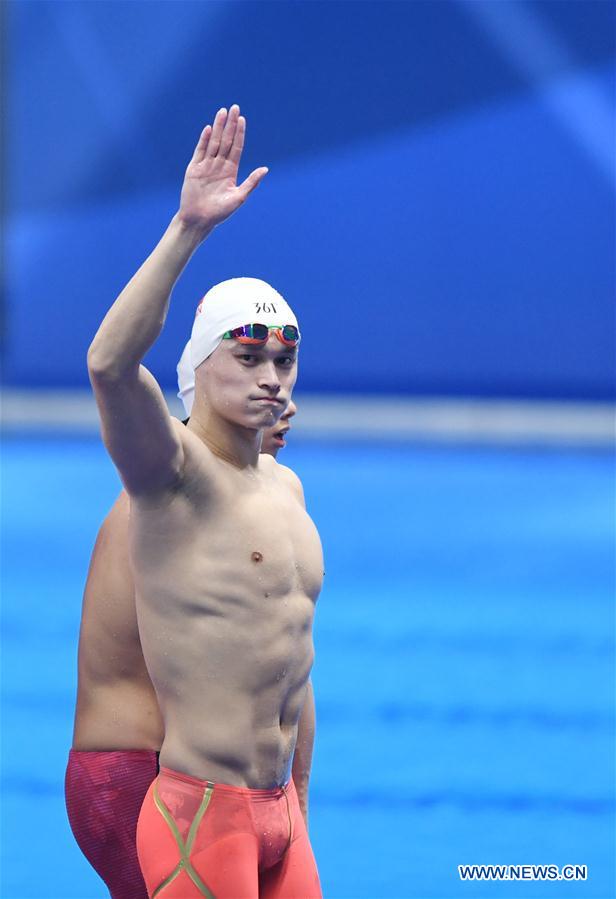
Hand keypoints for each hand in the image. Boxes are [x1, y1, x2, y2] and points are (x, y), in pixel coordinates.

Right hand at [178, 105, 267, 231]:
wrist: (199, 220)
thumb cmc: (220, 213)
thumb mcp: (239, 198)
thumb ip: (251, 182)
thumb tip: (266, 169)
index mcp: (231, 171)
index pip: (236, 147)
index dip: (239, 133)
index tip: (242, 119)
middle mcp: (219, 166)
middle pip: (225, 140)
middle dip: (230, 124)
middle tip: (234, 107)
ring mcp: (206, 166)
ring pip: (213, 142)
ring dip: (217, 127)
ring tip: (222, 112)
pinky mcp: (194, 169)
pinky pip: (200, 151)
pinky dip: (203, 140)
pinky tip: (208, 129)